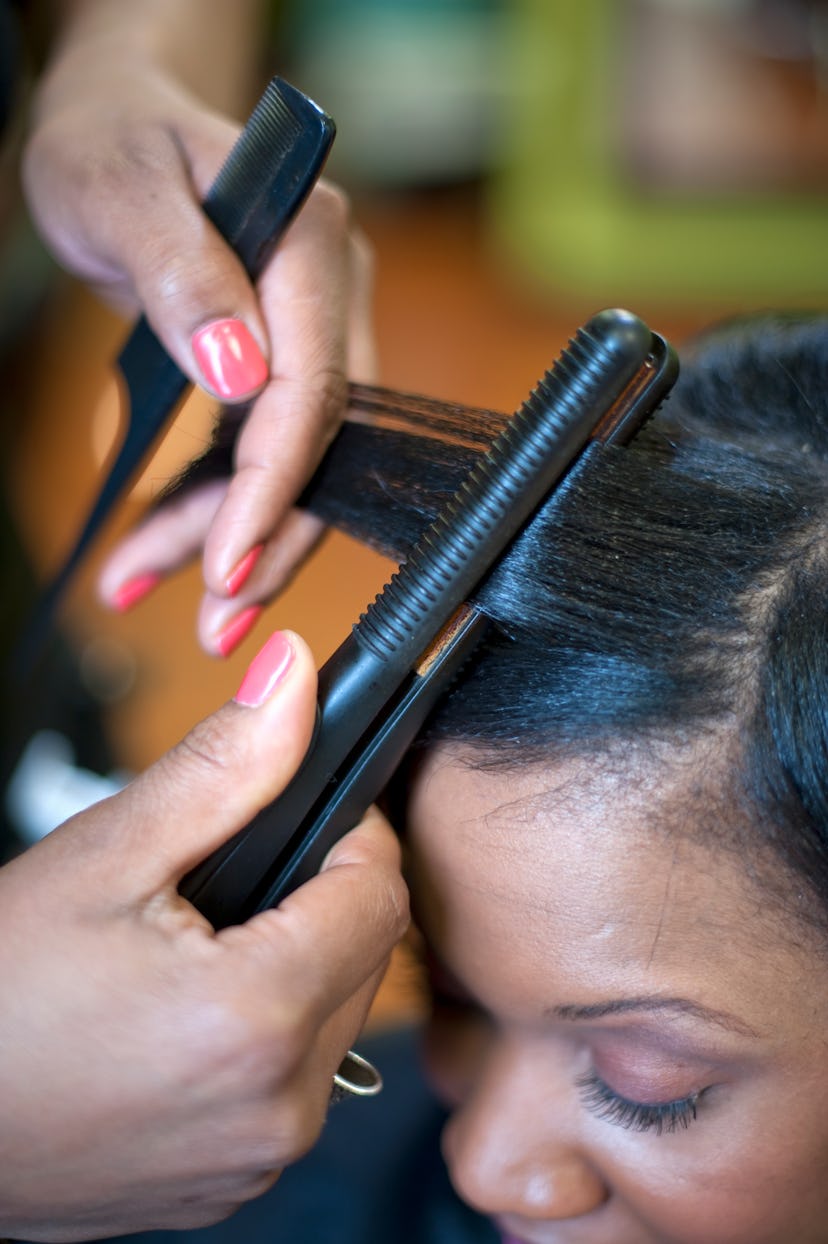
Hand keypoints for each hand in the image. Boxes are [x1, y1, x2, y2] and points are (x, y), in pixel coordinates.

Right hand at [0, 630, 407, 1240]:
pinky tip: (190, 1017)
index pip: (380, 894)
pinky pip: (291, 1086)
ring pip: (335, 1023)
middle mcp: (275, 1109)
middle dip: (319, 901)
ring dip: (295, 969)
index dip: (353, 835)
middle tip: (229, 881)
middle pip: (364, 960)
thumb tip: (294, 676)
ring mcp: (254, 1160)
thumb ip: (223, 765)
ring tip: (199, 948)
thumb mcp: (107, 855)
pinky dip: (264, 1040)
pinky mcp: (231, 1187)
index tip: (309, 815)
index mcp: (257, 1018)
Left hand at [23, 47, 374, 654]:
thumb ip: (183, 273)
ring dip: (230, 537)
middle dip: (265, 540)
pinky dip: (213, 504)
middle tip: (214, 624)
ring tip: (144, 583)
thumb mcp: (117, 189)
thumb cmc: (111, 140)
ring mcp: (314, 329)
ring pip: (294, 463)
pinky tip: (161, 548)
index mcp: (309, 245)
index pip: (314, 393)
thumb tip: (240, 373)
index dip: (273, 489)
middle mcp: (330, 292)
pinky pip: (262, 449)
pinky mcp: (285, 358)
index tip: (228, 567)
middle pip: (320, 447)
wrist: (119, 121)